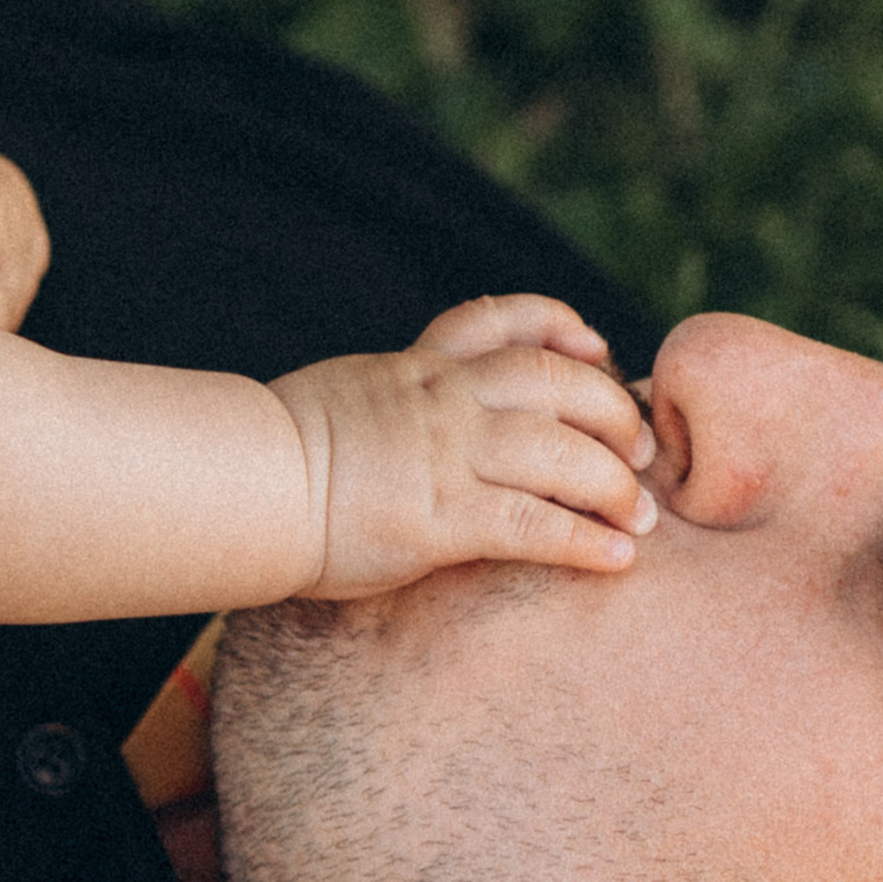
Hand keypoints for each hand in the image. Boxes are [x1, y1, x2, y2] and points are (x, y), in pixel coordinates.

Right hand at [272, 294, 655, 595]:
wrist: (240, 488)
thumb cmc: (269, 458)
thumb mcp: (336, 398)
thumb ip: (385, 400)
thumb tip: (397, 424)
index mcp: (416, 367)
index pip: (504, 321)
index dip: (561, 327)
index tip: (593, 347)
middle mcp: (444, 399)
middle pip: (561, 383)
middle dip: (615, 415)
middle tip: (642, 453)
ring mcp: (448, 455)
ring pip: (566, 454)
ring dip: (616, 487)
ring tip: (640, 520)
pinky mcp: (444, 518)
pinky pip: (537, 525)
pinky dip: (586, 541)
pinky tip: (615, 559)